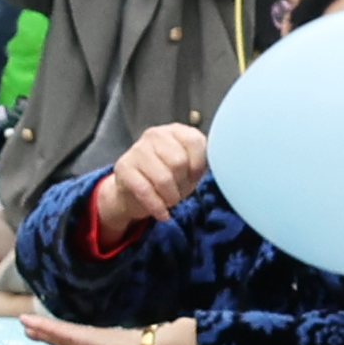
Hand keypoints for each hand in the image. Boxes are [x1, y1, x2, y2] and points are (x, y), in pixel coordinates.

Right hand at [91, 121, 210, 242]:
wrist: (133, 190)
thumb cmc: (167, 176)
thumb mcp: (189, 168)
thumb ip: (202, 162)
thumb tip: (220, 165)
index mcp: (176, 131)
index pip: (195, 142)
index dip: (198, 166)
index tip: (194, 177)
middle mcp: (155, 135)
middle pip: (178, 162)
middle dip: (182, 184)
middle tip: (178, 190)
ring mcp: (137, 149)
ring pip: (162, 178)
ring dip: (170, 197)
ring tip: (169, 200)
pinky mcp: (123, 167)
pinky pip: (145, 191)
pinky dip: (157, 207)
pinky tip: (162, 213)